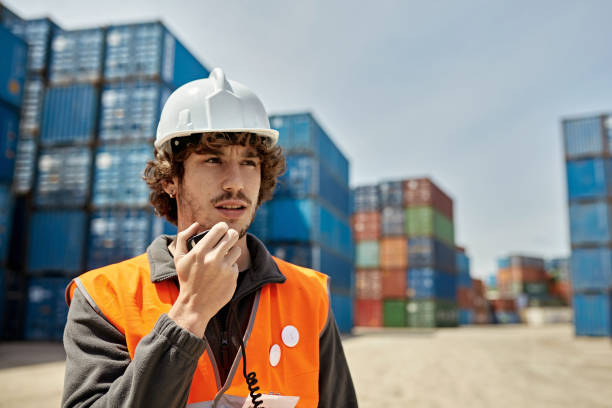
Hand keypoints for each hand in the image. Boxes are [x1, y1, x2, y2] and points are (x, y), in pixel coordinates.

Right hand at [167, 221, 240, 336]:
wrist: (195, 305)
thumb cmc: (186, 279)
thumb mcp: (179, 258)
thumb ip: (183, 238)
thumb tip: (196, 224)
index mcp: (200, 251)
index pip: (220, 229)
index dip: (222, 227)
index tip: (222, 229)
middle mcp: (213, 258)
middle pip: (233, 235)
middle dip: (231, 235)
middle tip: (228, 237)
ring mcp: (224, 268)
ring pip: (237, 250)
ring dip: (231, 252)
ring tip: (224, 257)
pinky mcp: (232, 277)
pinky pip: (235, 265)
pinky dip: (230, 268)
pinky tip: (221, 274)